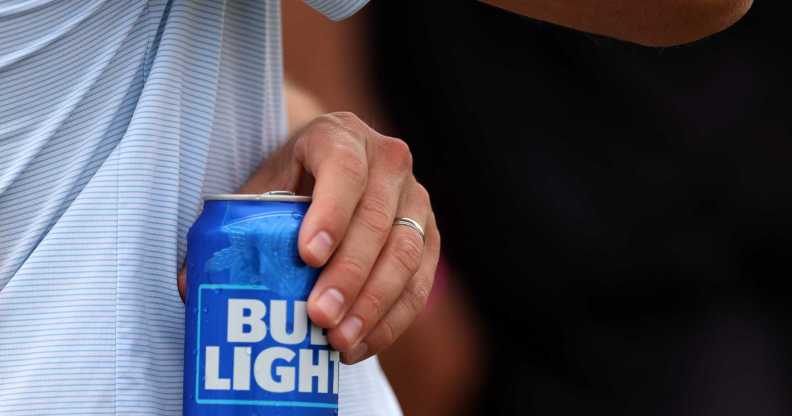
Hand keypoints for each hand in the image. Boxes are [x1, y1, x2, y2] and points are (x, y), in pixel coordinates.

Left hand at [179, 112, 439, 363]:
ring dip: (374, 304)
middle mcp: (388, 162)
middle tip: (319, 317)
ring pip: (406, 254)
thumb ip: (231, 228)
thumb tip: (189, 285)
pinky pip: (421, 281)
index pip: (343, 171)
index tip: (307, 257)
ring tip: (339, 341)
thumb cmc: (291, 180)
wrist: (335, 166)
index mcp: (340, 137)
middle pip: (377, 220)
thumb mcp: (260, 188)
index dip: (330, 214)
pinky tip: (361, 344)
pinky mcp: (429, 235)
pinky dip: (393, 318)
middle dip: (349, 274)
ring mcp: (415, 198)